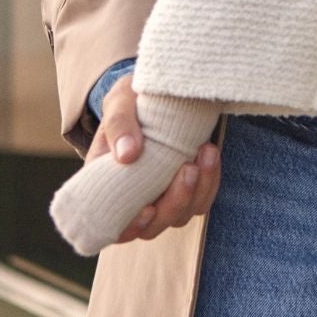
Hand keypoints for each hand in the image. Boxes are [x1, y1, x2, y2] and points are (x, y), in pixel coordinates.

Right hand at [88, 75, 220, 242]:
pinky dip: (210, 182)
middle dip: (174, 204)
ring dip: (197, 191)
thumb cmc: (130, 99)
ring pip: (181, 215)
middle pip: (153, 226)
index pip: (114, 225)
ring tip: (205, 152)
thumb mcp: (119, 101)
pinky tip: (210, 153)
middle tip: (188, 168)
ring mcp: (161, 194)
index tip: (148, 209)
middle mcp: (133, 197)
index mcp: (105, 185)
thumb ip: (118, 124)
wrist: (158, 90)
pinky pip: (201, 199)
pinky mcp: (185, 185)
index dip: (130, 227)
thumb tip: (127, 155)